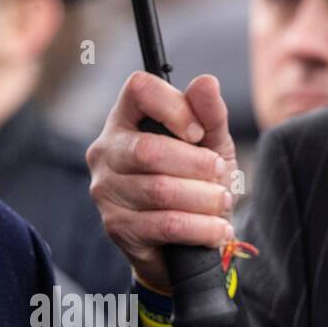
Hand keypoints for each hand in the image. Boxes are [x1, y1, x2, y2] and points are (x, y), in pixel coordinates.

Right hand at [87, 71, 236, 296]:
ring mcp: (105, 190)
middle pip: (149, 149)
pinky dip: (201, 228)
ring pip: (160, 190)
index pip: (138, 90)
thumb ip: (210, 115)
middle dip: (197, 165)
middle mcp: (105, 151)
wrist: (185, 245)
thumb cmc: (194, 184)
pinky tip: (217, 230)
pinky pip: (165, 224)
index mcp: (125, 121)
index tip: (197, 132)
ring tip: (222, 203)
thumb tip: (206, 81)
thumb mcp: (210, 146)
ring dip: (205, 199)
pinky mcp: (115, 226)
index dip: (174, 106)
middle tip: (220, 176)